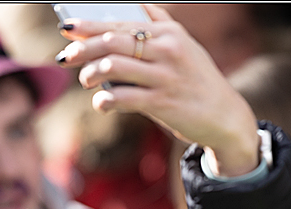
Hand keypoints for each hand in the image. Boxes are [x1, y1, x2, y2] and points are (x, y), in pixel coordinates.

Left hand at [57, 4, 259, 175]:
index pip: (121, 23)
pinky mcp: (163, 103)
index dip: (90, 25)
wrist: (224, 116)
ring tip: (85, 81)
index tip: (67, 28)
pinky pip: (123, 98)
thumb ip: (159, 25)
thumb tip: (133, 6)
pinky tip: (101, 103)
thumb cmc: (197, 80)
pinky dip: (105, 100)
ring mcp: (165, 77)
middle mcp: (167, 50)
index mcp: (169, 32)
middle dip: (83, 48)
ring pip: (114, 67)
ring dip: (91, 74)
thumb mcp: (184, 45)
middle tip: (66, 57)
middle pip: (113, 42)